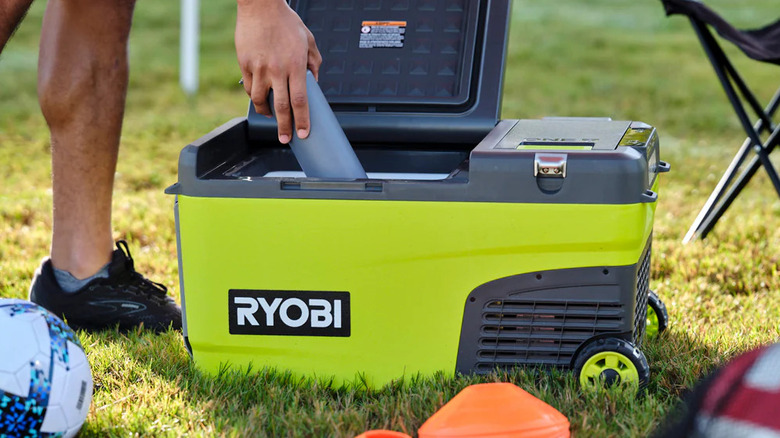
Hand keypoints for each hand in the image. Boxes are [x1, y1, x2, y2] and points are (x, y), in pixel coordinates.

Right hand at [235, 0, 321, 143]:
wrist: (260, 6)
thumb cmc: (285, 21)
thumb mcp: (308, 40)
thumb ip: (314, 62)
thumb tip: (315, 82)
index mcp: (296, 64)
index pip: (300, 100)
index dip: (302, 120)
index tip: (303, 133)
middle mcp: (277, 69)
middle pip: (281, 106)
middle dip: (284, 127)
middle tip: (286, 139)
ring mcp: (259, 67)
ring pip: (261, 100)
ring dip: (266, 113)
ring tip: (271, 118)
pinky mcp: (245, 64)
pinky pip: (250, 88)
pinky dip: (255, 97)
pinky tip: (260, 99)